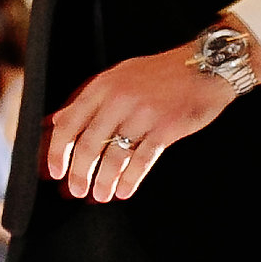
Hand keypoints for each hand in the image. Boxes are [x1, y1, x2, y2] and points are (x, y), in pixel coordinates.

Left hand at [42, 48, 245, 201]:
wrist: (206, 66)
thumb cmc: (160, 73)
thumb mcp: (118, 77)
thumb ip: (88, 100)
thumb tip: (55, 122)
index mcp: (102, 86)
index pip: (68, 122)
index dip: (56, 151)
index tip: (53, 171)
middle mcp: (119, 99)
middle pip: (89, 144)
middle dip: (79, 173)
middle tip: (76, 191)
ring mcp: (143, 114)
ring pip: (115, 156)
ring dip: (104, 181)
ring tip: (100, 195)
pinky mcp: (166, 128)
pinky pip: (142, 160)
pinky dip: (131, 179)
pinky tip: (125, 190)